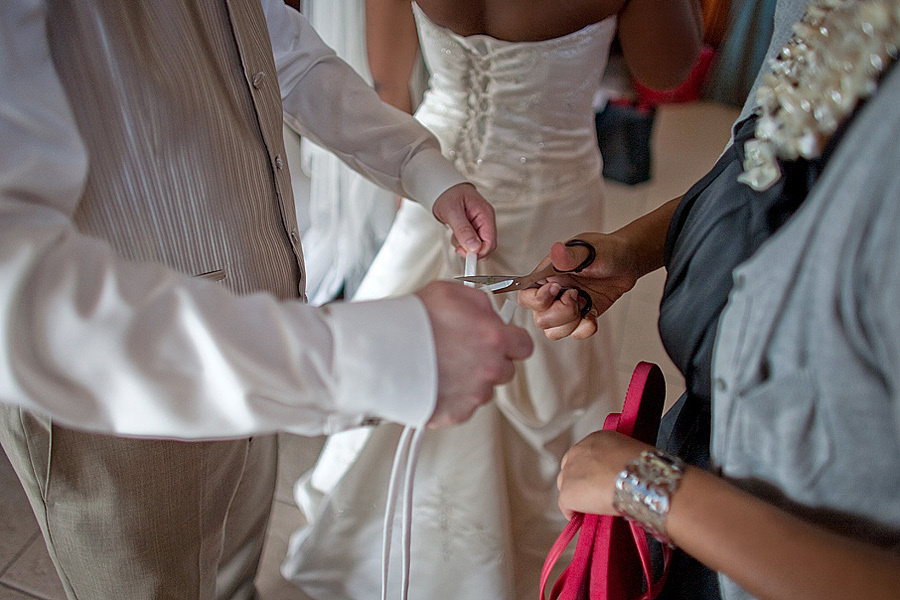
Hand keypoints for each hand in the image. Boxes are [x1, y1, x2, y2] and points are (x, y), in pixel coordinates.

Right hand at [415, 281, 532, 427]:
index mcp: (495, 338)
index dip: (511, 342)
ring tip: (442, 366)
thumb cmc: (413, 320)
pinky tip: (434, 381)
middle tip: (462, 352)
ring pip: (483, 390)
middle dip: (489, 361)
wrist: (380, 351)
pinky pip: (463, 406)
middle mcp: (490, 369)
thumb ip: (481, 303)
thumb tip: (492, 312)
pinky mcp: (456, 414)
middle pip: (505, 370)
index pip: (524, 346)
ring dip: (470, 380)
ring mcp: (473, 395)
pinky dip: (451, 397)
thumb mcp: (452, 292)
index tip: (499, 342)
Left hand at [432, 183, 496, 257]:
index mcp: (485, 214)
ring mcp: (480, 225)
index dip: (479, 252)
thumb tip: (474, 247)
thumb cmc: (448, 194)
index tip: (466, 255)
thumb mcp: (452, 211)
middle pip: (487, 246)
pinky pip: (472, 242)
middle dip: (472, 250)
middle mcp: (485, 220)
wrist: (443, 188)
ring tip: (455, 234)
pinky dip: (462, 243)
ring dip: (465, 246)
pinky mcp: (474, 229)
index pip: (490, 241)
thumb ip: (463, 230)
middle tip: (458, 248)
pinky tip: (456, 234)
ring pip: (478, 246)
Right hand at [517, 232, 639, 339]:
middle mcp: (552, 294)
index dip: (537, 300)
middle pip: (539, 319)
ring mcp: (565, 307)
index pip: (525, 296)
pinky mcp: (580, 317)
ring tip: (585, 303)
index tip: (558, 288)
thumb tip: (556, 250)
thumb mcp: (589, 250)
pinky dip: (585, 329)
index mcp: (546, 275)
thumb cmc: (605, 250)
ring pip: (553, 331)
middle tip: (577, 295)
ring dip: (571, 323)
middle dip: (560, 313)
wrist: (627, 262)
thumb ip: (571, 255)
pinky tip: (593, 314)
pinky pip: (574, 334)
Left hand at [557, 430, 651, 519]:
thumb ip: (618, 460)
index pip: (585, 455)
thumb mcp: (630, 454)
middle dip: (580, 482)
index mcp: (596, 439)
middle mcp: (578, 451)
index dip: (591, 471)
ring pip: (566, 486)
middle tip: (593, 495)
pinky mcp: (567, 492)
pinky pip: (565, 506)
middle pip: (571, 469)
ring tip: (590, 507)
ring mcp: (570, 471)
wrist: (638, 479)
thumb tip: (619, 475)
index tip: (597, 480)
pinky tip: (580, 518)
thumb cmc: (644, 469)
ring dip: (577, 496)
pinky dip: (572, 513)